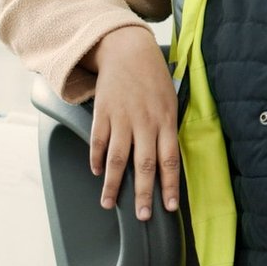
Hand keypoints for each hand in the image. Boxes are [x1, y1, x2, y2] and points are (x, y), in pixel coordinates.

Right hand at [87, 27, 179, 218]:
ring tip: (109, 203)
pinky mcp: (102, 113)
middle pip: (144, 165)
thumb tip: (168, 160)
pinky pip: (98, 142)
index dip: (170, 186)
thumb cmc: (153, 77)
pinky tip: (97, 173)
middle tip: (141, 216)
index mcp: (165, 121)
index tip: (170, 207)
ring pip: (117, 159)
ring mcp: (122, 118)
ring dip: (112, 184)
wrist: (127, 49)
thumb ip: (168, 129)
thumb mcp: (170, 100)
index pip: (170, 160)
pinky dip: (96, 159)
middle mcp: (144, 122)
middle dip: (143, 194)